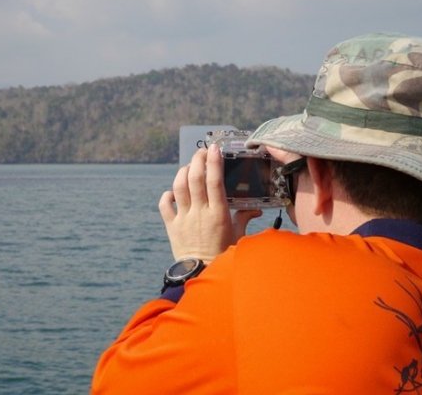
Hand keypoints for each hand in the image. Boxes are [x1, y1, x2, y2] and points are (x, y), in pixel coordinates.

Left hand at [159, 144, 260, 262]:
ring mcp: (184, 218)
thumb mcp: (237, 236)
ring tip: (189, 167)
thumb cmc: (222, 255)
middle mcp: (199, 213)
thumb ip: (244, 219)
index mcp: (218, 214)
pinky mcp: (172, 225)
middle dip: (197, 160)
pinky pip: (164, 204)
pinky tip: (174, 191)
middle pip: (194, 179)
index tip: (214, 148)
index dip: (213, 162)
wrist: (201, 273)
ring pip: (178, 187)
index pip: (215, 182)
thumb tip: (256, 210)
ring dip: (182, 172)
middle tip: (201, 152)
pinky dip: (167, 194)